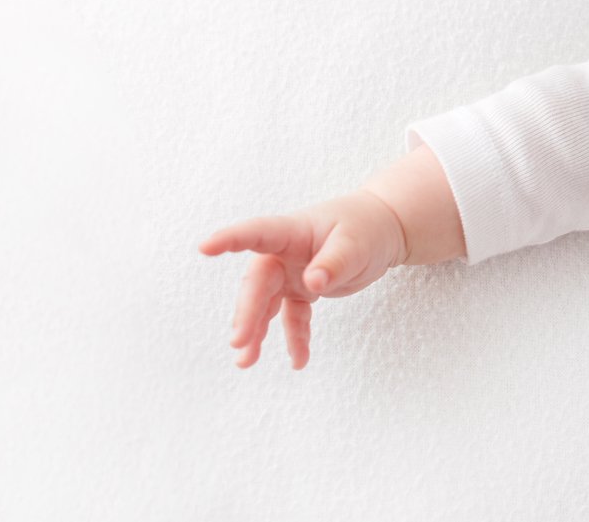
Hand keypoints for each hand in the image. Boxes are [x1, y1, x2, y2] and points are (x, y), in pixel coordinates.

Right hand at [197, 189, 409, 369]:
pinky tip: (298, 360)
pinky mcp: (303, 289)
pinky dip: (295, 337)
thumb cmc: (367, 226)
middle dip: (247, 313)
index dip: (230, 239)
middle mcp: (285, 253)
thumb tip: (312, 284)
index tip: (205, 247)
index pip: (257, 233)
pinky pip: (293, 317)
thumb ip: (334, 262)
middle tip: (239, 342)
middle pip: (258, 283)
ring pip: (267, 304)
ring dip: (257, 332)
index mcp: (293, 232)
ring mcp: (292, 273)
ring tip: (246, 361)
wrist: (382, 228)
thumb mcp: (356, 243)